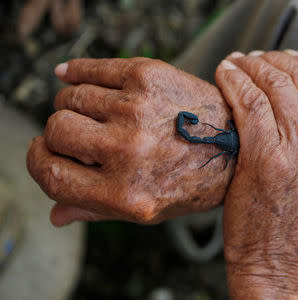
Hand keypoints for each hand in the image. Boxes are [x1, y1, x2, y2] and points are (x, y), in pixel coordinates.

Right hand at [27, 58, 232, 225]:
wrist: (236, 145)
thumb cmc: (191, 181)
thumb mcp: (147, 211)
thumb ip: (96, 211)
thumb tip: (55, 215)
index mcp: (124, 193)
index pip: (51, 173)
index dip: (40, 160)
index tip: (46, 151)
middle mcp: (128, 152)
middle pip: (58, 128)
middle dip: (60, 132)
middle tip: (79, 134)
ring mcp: (138, 111)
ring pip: (72, 96)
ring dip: (75, 104)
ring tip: (96, 113)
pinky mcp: (149, 77)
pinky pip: (91, 68)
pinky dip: (76, 71)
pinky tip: (73, 76)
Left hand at [216, 50, 297, 298]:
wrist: (283, 269)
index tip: (288, 60)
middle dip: (277, 61)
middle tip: (257, 58)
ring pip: (277, 87)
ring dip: (253, 66)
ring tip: (238, 62)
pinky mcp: (266, 159)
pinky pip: (251, 104)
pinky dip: (235, 82)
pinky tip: (226, 73)